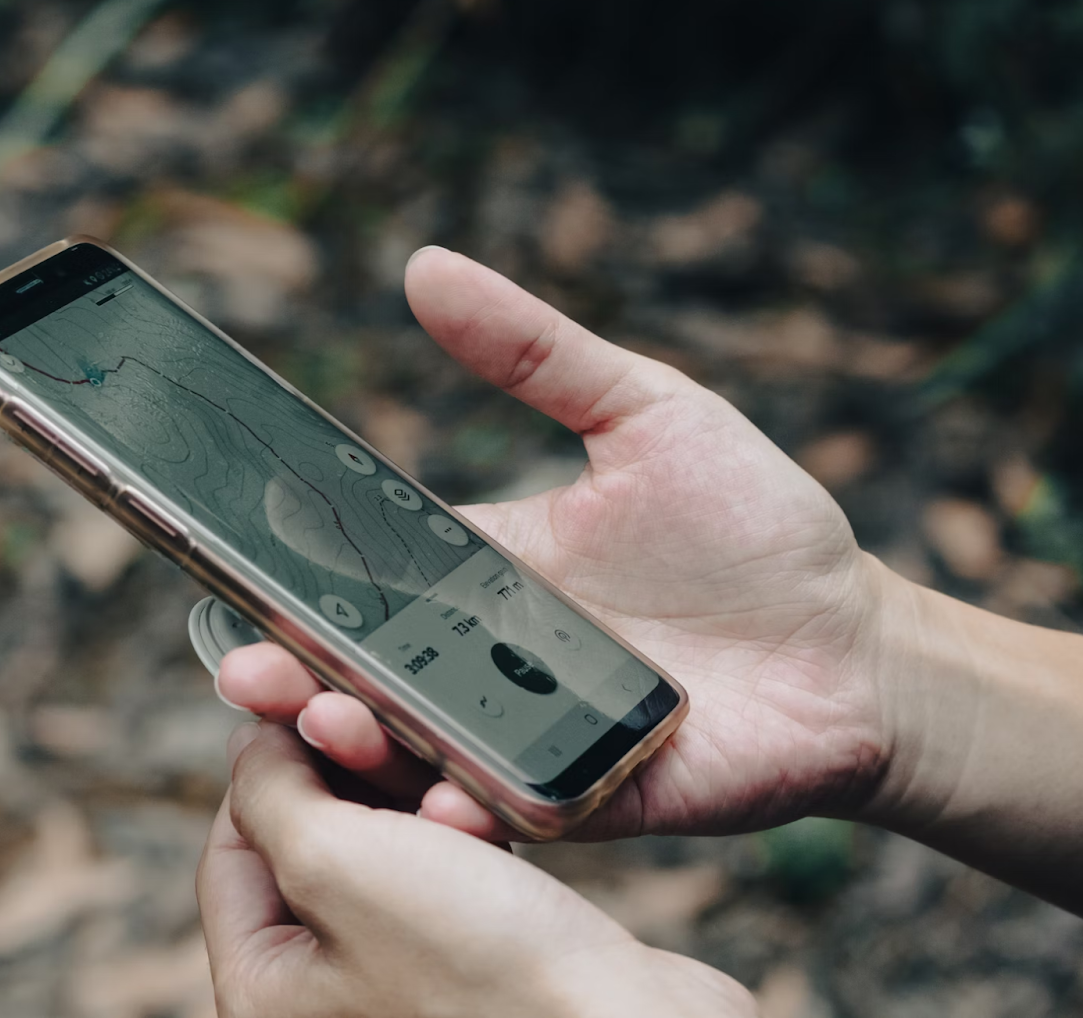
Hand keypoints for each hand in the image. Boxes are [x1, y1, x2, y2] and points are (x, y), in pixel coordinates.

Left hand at [197, 722, 754, 1017]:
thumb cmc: (483, 974)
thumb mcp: (336, 862)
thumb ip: (271, 793)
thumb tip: (251, 744)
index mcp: (266, 993)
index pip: (231, 849)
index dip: (268, 770)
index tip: (312, 710)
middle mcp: (328, 996)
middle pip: (310, 846)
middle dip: (352, 780)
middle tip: (386, 727)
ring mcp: (404, 985)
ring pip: (387, 852)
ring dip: (416, 802)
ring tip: (447, 776)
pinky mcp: (477, 968)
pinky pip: (451, 875)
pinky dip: (466, 836)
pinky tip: (488, 813)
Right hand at [219, 245, 901, 840]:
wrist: (857, 644)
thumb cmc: (753, 525)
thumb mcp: (644, 412)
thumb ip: (534, 350)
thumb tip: (424, 266)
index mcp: (480, 574)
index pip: (357, 581)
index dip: (288, 584)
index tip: (226, 576)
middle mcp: (485, 663)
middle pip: (361, 675)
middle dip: (291, 678)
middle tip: (250, 669)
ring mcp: (526, 738)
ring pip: (412, 754)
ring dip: (356, 748)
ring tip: (327, 721)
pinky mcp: (583, 800)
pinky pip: (504, 816)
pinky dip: (461, 816)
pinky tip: (438, 799)